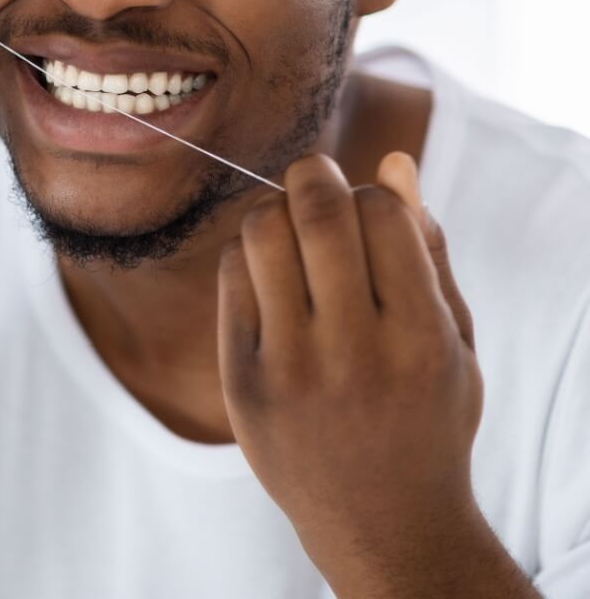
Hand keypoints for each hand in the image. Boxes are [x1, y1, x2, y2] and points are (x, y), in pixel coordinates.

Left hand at [218, 152, 492, 595]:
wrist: (381, 522)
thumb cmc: (425, 412)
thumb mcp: (454, 339)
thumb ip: (427, 248)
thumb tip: (392, 162)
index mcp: (421, 338)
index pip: (381, 213)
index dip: (370, 191)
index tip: (369, 207)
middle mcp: (353, 352)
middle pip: (314, 212)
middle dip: (312, 174)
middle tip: (315, 178)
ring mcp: (289, 368)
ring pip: (260, 233)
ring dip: (274, 211)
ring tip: (294, 231)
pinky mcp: (240, 380)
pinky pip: (230, 276)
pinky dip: (248, 255)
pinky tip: (271, 274)